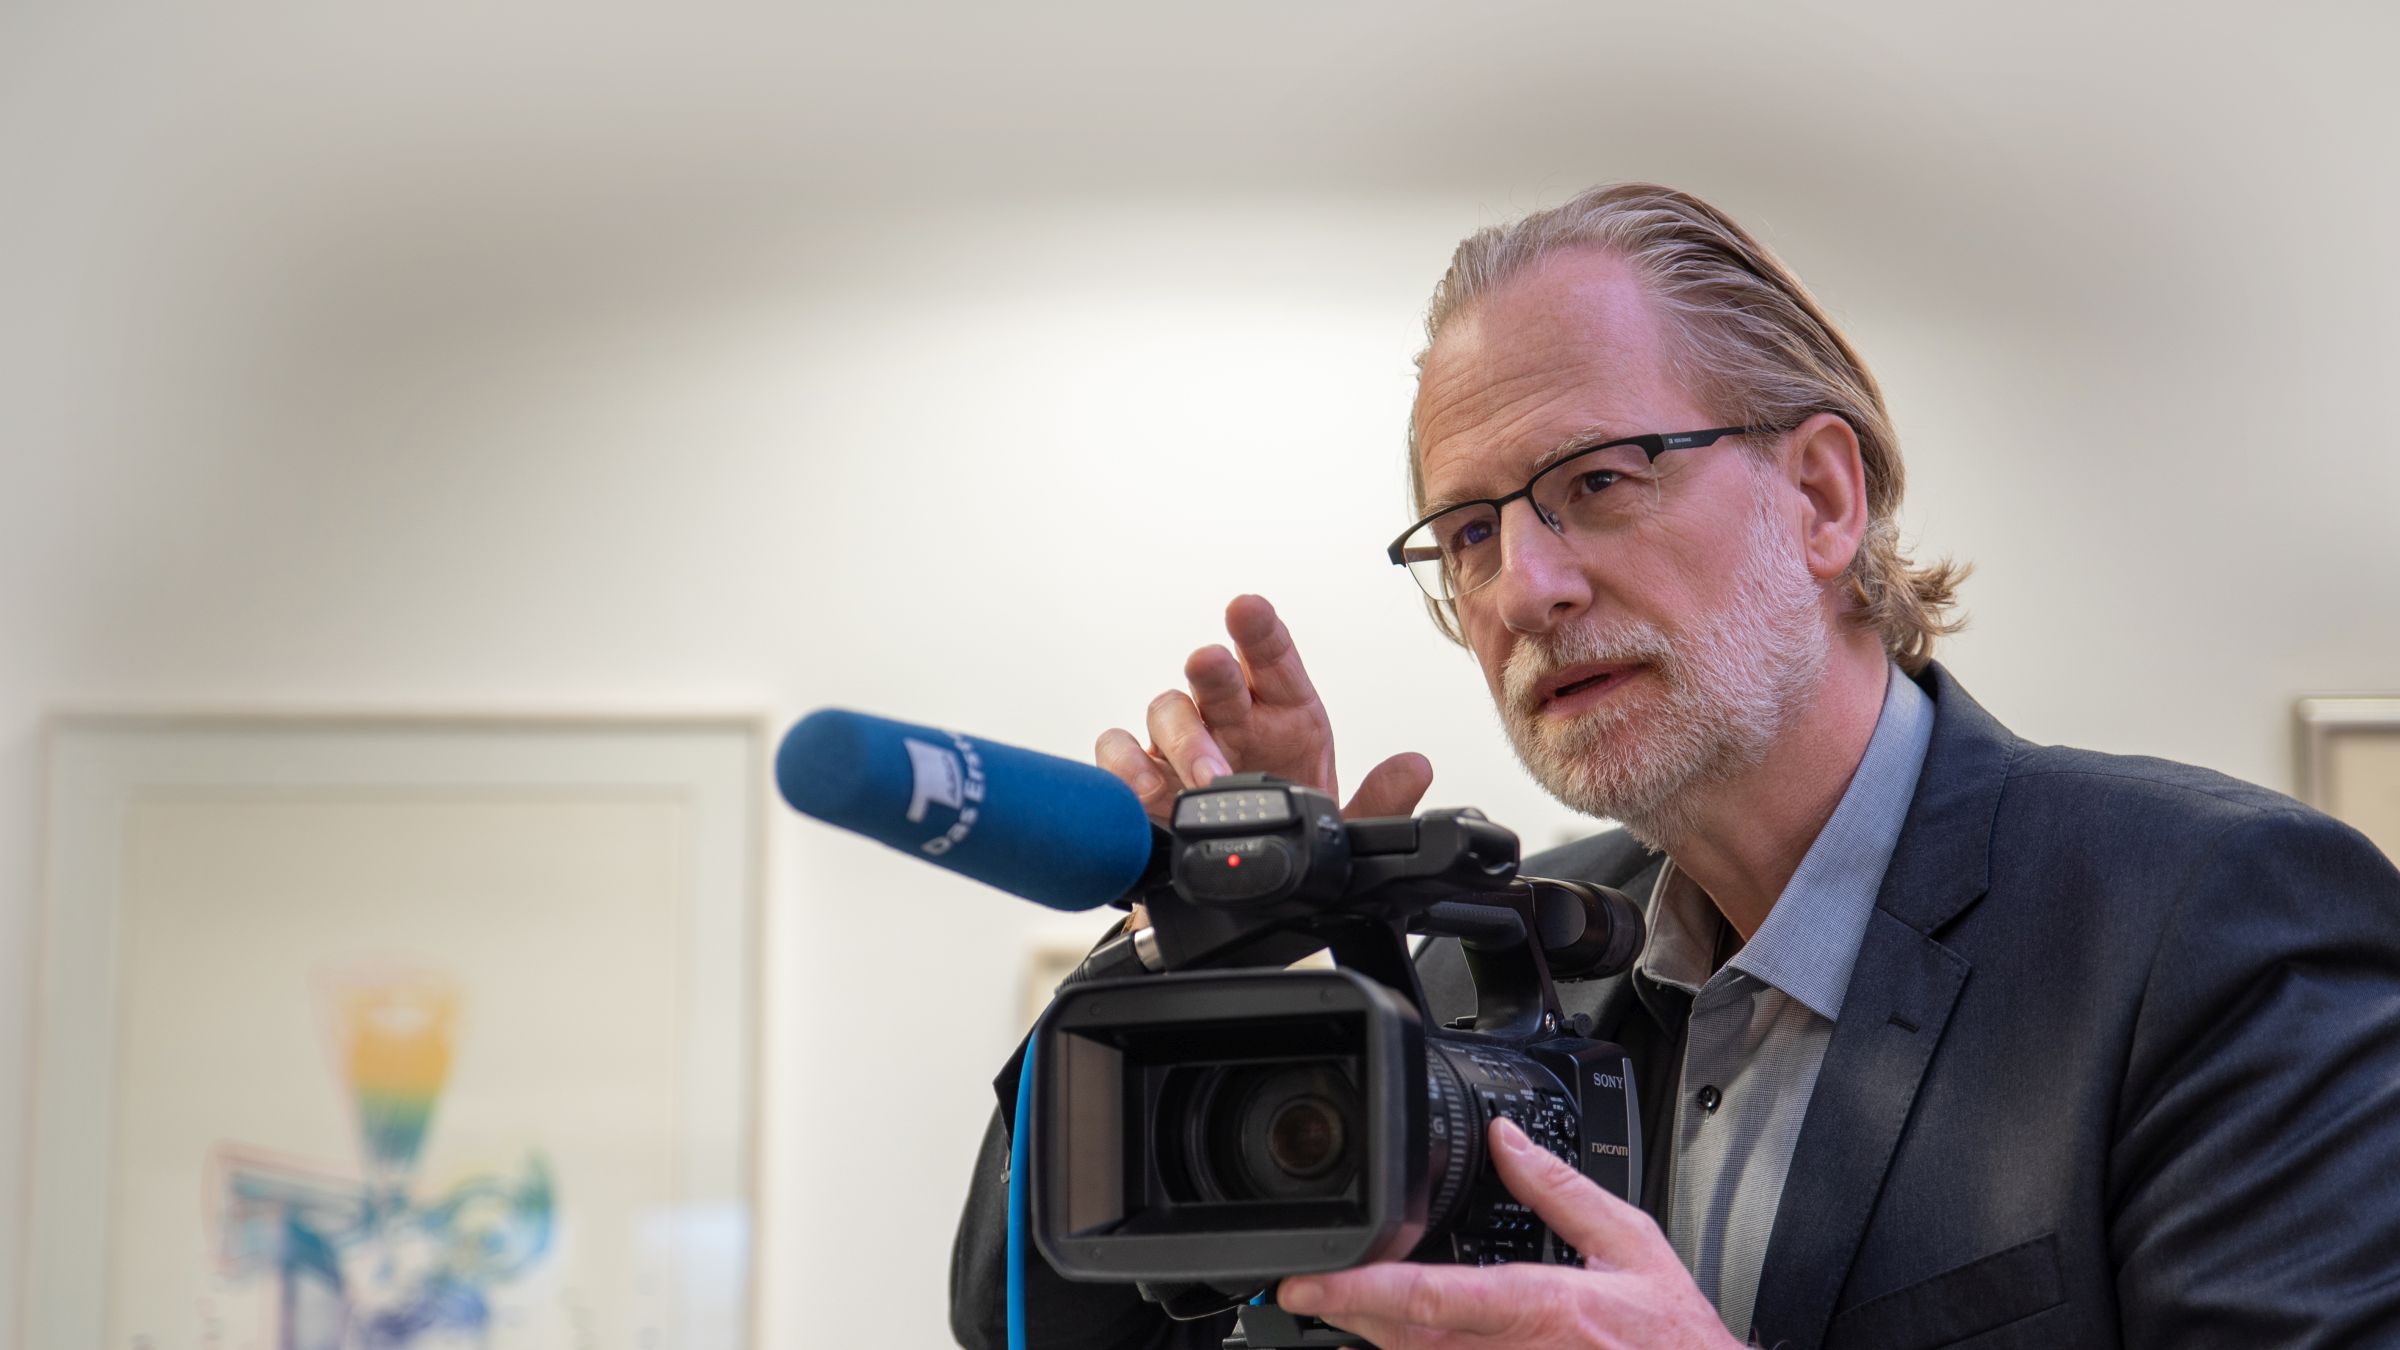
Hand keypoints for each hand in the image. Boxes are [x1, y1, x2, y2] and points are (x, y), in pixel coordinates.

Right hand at [1094, 594, 1431, 822]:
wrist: (1244, 894)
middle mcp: (1228, 721)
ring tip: (1206, 778)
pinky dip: (1125, 767)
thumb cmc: (1289, 840)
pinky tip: (1144, 787)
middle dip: (1213, 668)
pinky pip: (1119, 755)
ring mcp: (1180, 749)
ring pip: (1166, 712)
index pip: (1272, 657)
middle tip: (1212, 665)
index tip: (1248, 608)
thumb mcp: (1345, 830)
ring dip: (1181, 738)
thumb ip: (1381, 801)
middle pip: (1215, 676)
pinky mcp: (1143, 782)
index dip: (1260, 631)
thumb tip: (1416, 767)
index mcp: (1283, 716)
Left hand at [1275, 1118, 1741, 1349]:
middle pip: (1401, 1338)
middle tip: (1304, 1282)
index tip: (1305, 1285)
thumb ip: (1561, 1189)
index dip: (1359, 1291)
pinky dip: (1415, 1348)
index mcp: (1541, 1309)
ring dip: (1373, 1333)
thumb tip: (1507, 1138)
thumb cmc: (1674, 1337)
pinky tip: (1396, 1328)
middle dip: (1347, 1310)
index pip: (1431, 1299)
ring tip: (1339, 1299)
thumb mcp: (1631, 1243)